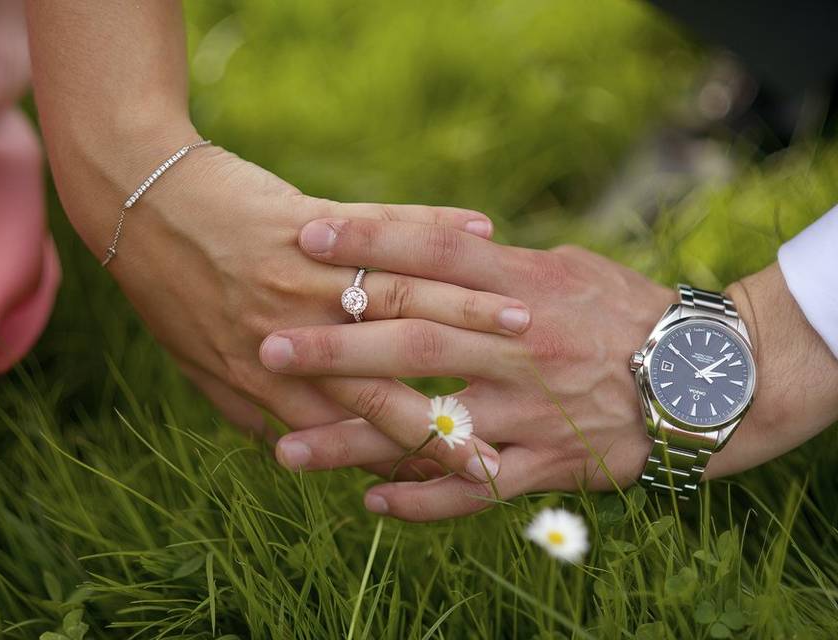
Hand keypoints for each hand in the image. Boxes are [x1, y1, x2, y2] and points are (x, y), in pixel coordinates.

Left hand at [49, 121, 530, 479]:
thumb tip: (292, 443)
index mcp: (267, 377)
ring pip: (400, 300)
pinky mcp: (307, 219)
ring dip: (466, 309)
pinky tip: (483, 224)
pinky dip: (430, 223)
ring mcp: (301, 276)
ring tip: (524, 322)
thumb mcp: (203, 365)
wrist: (131, 204)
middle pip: (391, 374)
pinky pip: (381, 223)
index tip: (474, 467)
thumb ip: (255, 407)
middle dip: (461, 385)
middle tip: (518, 410)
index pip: (359, 421)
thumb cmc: (166, 291)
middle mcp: (292, 334)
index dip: (420, 446)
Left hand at [261, 217, 837, 519]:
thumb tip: (436, 245)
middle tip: (267, 346)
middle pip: (414, 343)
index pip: (434, 256)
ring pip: (430, 426)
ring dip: (355, 441)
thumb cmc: (626, 312)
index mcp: (524, 286)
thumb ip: (497, 265)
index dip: (370, 242)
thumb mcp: (566, 269)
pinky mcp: (547, 464)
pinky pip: (474, 489)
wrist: (703, 379)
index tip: (306, 236)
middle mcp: (519, 346)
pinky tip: (371, 502)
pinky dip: (423, 500)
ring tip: (286, 450)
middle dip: (336, 347)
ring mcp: (531, 410)